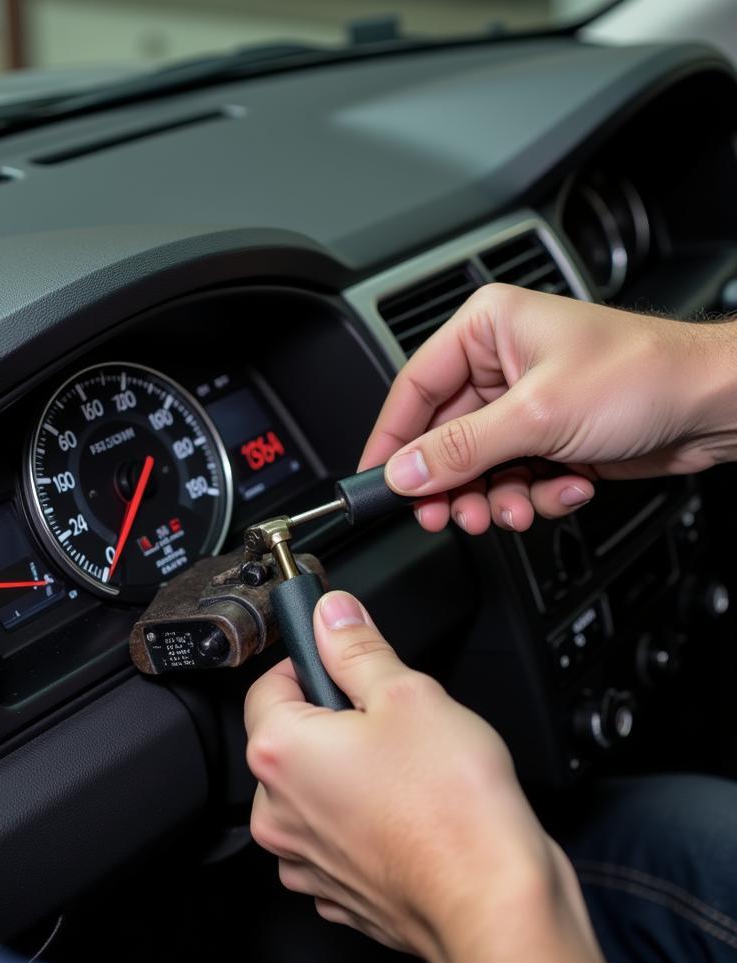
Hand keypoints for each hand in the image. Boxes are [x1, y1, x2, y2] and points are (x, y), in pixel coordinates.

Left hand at [244, 590, 566, 962]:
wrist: (493, 906)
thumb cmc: (453, 810)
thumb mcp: (408, 693)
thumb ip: (358, 647)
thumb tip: (331, 615)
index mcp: (281, 752)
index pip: (267, 684)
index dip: (309, 665)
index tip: (343, 665)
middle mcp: (279, 810)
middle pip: (291, 739)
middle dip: (335, 722)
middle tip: (391, 722)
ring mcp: (305, 857)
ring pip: (315, 791)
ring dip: (349, 775)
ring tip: (408, 772)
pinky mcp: (337, 890)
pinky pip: (337, 838)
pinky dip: (364, 822)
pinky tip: (407, 814)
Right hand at [360, 284, 736, 533]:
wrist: (716, 405)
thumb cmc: (646, 373)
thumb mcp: (538, 414)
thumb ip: (462, 449)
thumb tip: (404, 472)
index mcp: (486, 329)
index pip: (414, 388)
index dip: (392, 440)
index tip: (378, 481)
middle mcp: (500, 364)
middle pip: (444, 438)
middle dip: (453, 482)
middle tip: (446, 514)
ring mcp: (524, 404)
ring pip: (477, 467)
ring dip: (495, 497)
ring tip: (514, 510)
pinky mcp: (547, 437)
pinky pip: (513, 478)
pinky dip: (534, 495)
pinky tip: (564, 489)